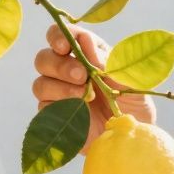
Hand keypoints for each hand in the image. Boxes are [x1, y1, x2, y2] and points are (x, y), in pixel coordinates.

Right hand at [32, 24, 154, 150]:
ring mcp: (58, 94)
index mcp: (86, 53)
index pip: (62, 36)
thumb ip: (106, 61)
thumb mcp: (128, 81)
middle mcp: (67, 70)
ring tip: (85, 96)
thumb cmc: (133, 104)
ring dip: (61, 87)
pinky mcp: (55, 116)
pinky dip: (60, 107)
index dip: (58, 36)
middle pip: (44, 58)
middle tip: (81, 76)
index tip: (65, 46)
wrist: (130, 137)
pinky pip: (43, 107)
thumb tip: (85, 40)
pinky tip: (79, 110)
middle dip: (60, 65)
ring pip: (40, 83)